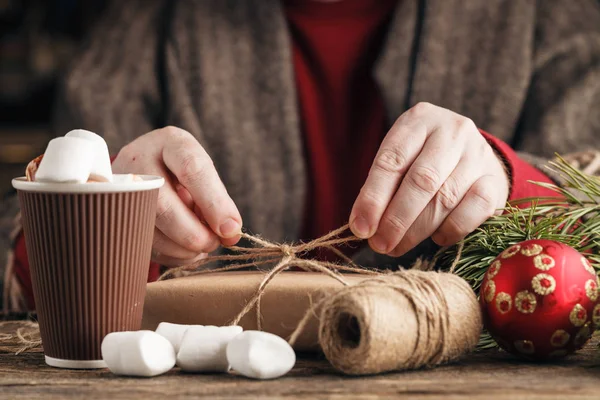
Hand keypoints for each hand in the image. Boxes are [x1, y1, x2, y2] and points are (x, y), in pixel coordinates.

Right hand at [112, 126, 242, 265]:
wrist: (143, 168)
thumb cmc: (182, 172)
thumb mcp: (202, 174)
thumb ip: (218, 200)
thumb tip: (231, 234)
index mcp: (170, 142)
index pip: (191, 169)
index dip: (214, 203)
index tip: (230, 229)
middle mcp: (138, 160)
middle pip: (163, 205)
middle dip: (193, 233)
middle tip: (213, 244)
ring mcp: (119, 188)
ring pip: (148, 230)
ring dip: (181, 248)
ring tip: (200, 246)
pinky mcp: (112, 214)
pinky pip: (141, 244)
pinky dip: (169, 254)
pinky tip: (183, 249)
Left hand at [349, 102, 509, 255]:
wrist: (472, 155)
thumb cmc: (422, 160)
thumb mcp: (399, 160)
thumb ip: (381, 188)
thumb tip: (362, 226)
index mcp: (419, 120)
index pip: (392, 160)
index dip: (373, 197)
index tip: (360, 228)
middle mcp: (452, 132)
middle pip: (421, 180)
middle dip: (396, 219)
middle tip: (379, 245)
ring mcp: (478, 154)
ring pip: (445, 199)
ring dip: (417, 230)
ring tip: (397, 246)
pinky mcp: (496, 180)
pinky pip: (473, 211)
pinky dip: (450, 230)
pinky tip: (436, 238)